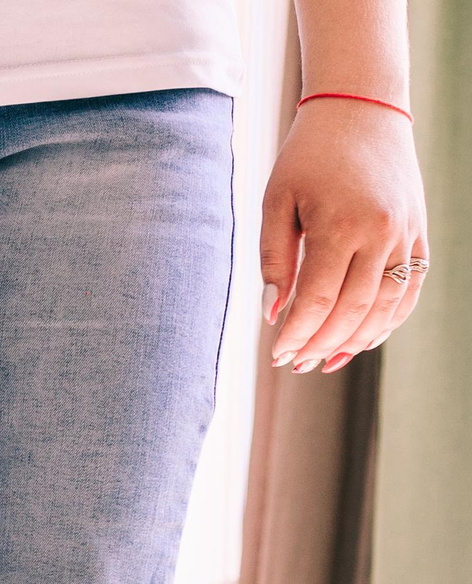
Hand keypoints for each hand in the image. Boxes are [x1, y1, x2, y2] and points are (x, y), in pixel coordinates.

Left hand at [260, 97, 429, 372]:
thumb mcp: (277, 202)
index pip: (318, 300)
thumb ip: (275, 260)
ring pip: (386, 304)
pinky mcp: (419, 231)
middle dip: (322, 343)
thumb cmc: (309, 155)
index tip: (278, 356)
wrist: (362, 109)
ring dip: (357, 339)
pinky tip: (366, 338)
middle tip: (297, 364)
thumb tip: (273, 314)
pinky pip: (411, 287)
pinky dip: (390, 318)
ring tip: (327, 360)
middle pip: (353, 309)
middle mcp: (381, 233)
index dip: (297, 334)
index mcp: (341, 225)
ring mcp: (406, 234)